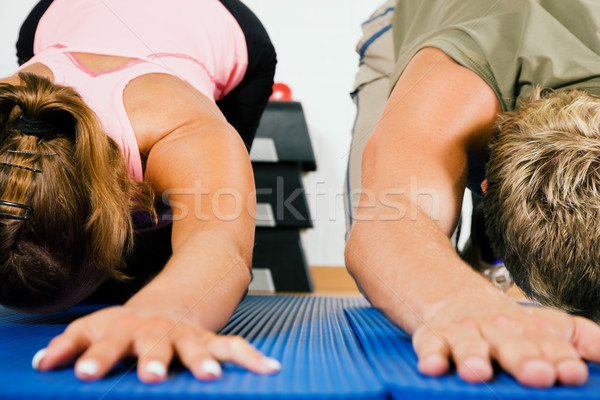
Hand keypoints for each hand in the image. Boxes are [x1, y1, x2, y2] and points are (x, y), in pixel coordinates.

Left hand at [31, 305, 280, 382]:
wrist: (168, 302)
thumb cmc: (127, 322)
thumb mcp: (95, 326)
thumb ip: (71, 344)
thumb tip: (44, 362)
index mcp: (127, 328)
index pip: (109, 342)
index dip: (97, 356)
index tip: (84, 372)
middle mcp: (158, 331)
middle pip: (156, 345)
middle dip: (154, 360)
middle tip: (151, 374)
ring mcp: (186, 335)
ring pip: (197, 346)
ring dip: (204, 360)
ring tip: (210, 376)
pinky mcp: (209, 340)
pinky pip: (233, 346)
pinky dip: (251, 358)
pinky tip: (269, 369)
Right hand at [412, 299, 599, 387]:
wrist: (455, 296)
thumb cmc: (509, 325)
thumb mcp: (549, 325)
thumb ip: (584, 340)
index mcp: (531, 330)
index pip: (550, 345)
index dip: (561, 358)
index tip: (571, 372)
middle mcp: (499, 330)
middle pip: (512, 344)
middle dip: (523, 359)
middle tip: (536, 373)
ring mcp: (466, 332)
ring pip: (470, 344)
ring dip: (473, 356)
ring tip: (478, 371)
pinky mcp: (435, 336)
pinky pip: (431, 345)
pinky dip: (431, 355)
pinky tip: (433, 366)